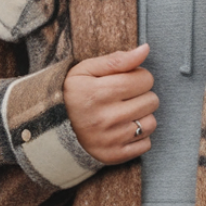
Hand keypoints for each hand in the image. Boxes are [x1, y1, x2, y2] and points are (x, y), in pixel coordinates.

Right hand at [63, 42, 157, 164]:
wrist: (53, 128)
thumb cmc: (75, 94)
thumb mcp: (87, 70)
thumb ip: (117, 59)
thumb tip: (145, 49)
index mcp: (97, 93)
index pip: (144, 79)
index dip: (139, 76)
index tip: (126, 80)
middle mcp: (104, 118)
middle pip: (152, 100)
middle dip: (141, 95)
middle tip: (125, 97)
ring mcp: (110, 140)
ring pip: (151, 123)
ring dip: (142, 116)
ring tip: (125, 113)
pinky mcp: (114, 155)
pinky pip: (146, 144)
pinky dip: (139, 137)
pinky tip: (123, 129)